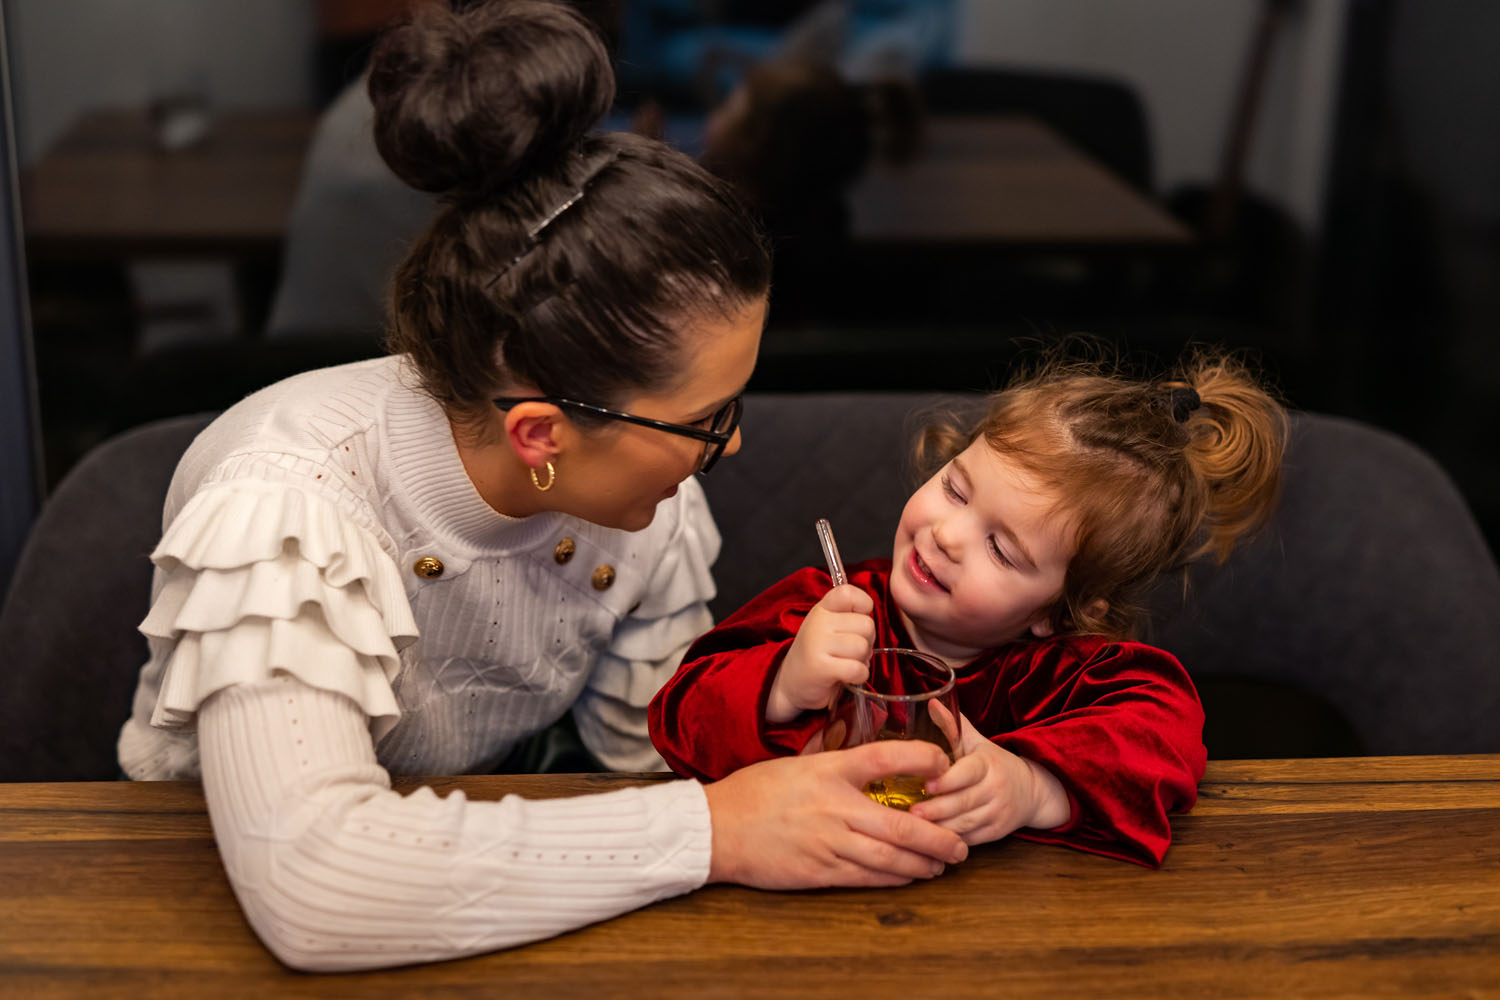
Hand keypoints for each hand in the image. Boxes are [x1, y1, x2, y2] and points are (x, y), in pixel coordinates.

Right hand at [703, 741, 968, 888]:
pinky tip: (910, 877)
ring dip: (923, 863)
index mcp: (827, 770)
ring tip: (943, 863)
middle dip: (938, 836)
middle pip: (900, 824)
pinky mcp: (819, 870)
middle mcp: (833, 806)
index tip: (944, 762)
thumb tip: (866, 760)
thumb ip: (833, 764)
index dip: (920, 758)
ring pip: (889, 858)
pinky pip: (866, 877)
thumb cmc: (755, 792)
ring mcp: (828, 842)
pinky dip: (894, 878)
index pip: (883, 758)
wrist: (716, 828)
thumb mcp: (797, 764)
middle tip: (961, 842)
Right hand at [765, 584, 874, 722]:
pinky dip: (859, 675)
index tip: (855, 621)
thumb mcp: (829, 626)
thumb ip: (849, 616)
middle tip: (851, 650)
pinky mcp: (821, 667)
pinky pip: (857, 668)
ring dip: (862, 660)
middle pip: (866, 625)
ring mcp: (817, 644)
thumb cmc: (819, 653)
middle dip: (867, 641)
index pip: (849, 593)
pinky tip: (848, 676)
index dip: (863, 605)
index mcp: (822, 608)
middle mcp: (818, 622)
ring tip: (847, 663)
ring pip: (862, 647)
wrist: (792, 683)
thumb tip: (871, 619)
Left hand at [909, 712, 1070, 845]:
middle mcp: (995, 789)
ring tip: (915, 829)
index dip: (949, 780)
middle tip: (910, 813)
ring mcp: (997, 813)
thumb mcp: (977, 742)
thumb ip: (953, 726)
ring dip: (940, 828)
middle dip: (937, 809)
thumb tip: (931, 701)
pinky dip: (951, 841)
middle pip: (964, 802)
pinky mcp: (996, 833)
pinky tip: (931, 842)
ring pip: (966, 823)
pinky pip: (971, 839)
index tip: (927, 784)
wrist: (1032, 791)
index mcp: (988, 764)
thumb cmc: (995, 763)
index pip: (969, 772)